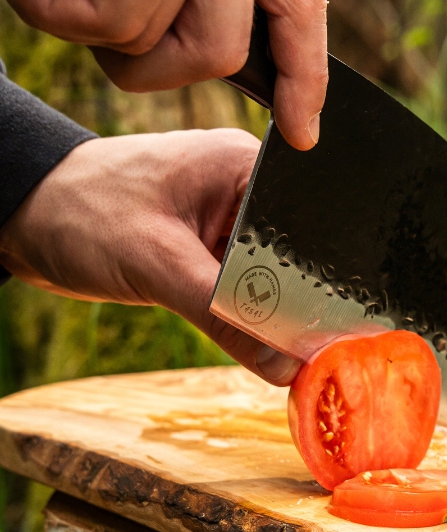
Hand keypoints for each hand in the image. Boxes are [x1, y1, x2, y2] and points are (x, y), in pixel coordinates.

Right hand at [0, 0, 326, 148]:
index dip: (302, 75)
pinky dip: (54, 13)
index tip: (302, 131)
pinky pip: (118, 23)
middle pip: (225, 49)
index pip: (298, 1)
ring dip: (87, 31)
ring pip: (170, 45)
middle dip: (151, 67)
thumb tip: (216, 54)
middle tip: (84, 19)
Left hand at [0, 131, 300, 384]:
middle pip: (295, 253)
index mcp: (244, 165)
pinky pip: (244, 281)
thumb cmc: (81, 212)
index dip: (321, 279)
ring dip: (270, 309)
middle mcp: (245, 187)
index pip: (306, 226)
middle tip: (311, 350)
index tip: (330, 330)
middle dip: (298, 300)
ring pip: (271, 272)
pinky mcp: (208, 244)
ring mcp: (227, 216)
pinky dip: (246, 310)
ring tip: (287, 350)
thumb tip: (286, 366)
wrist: (25, 214)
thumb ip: (225, 314)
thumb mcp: (157, 263)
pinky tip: (254, 337)